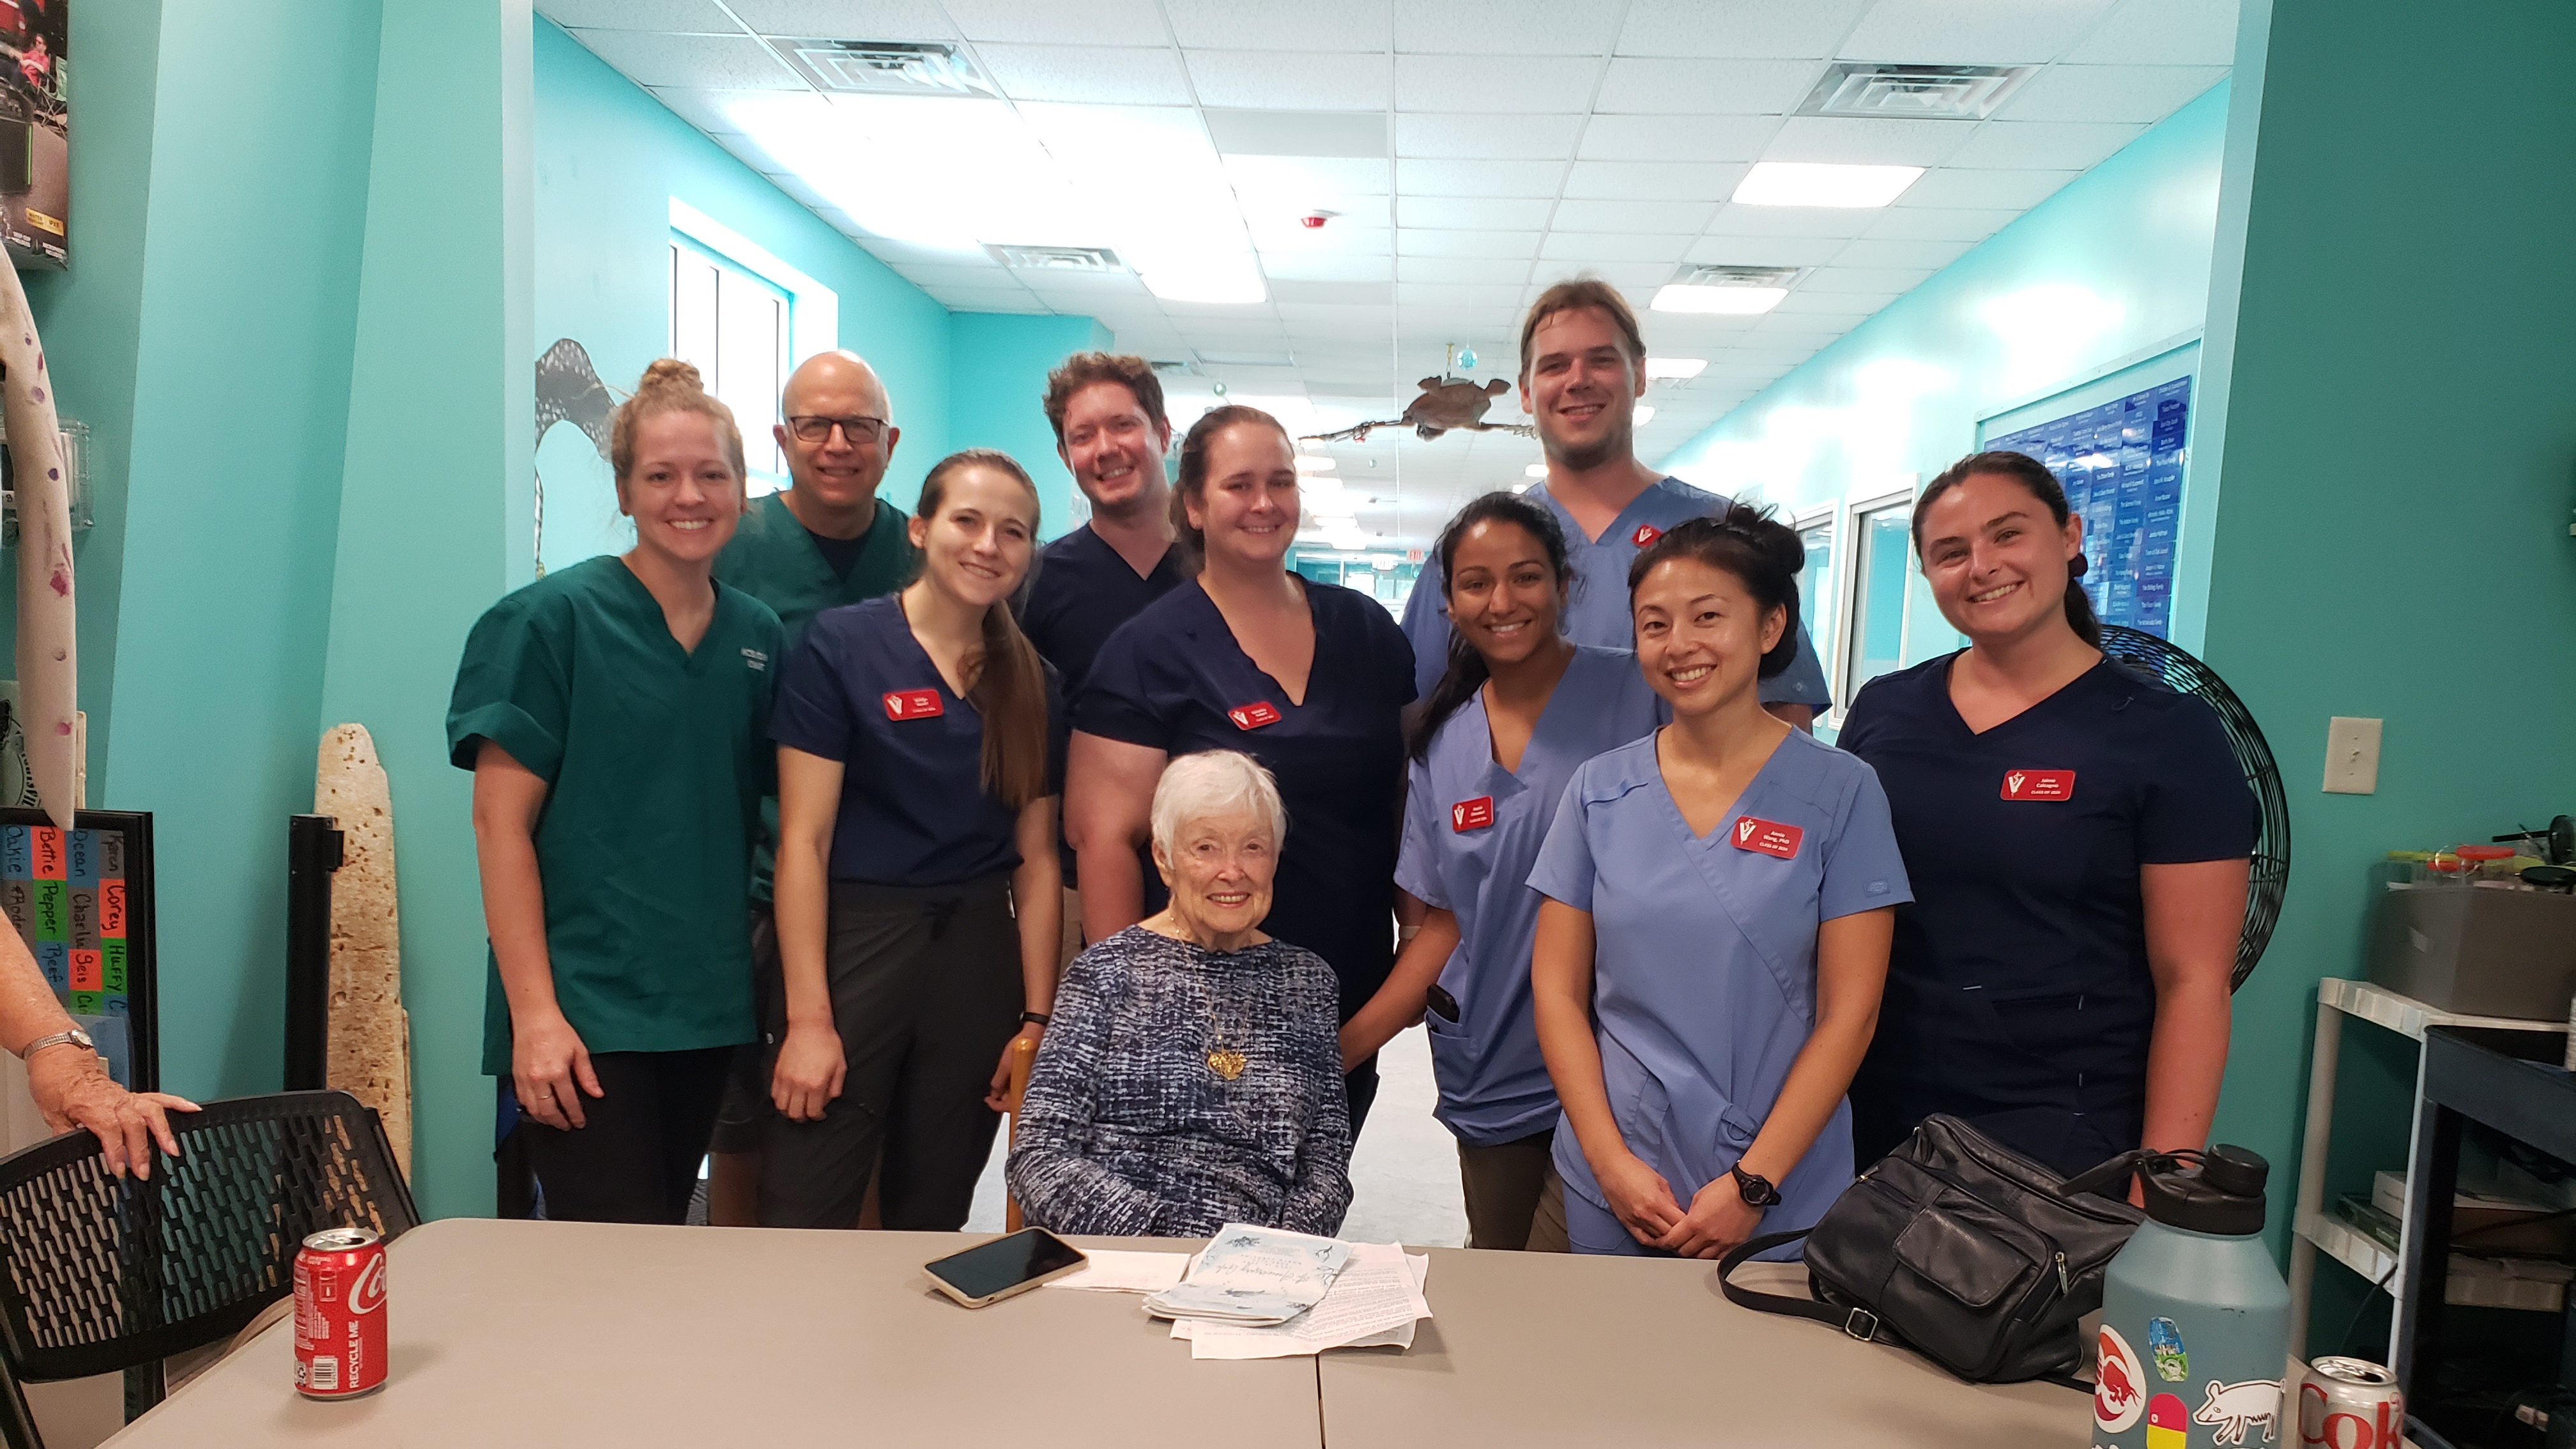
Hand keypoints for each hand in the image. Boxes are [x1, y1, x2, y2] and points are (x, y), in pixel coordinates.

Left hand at [27, 1048, 198, 1179]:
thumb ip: (67, 1137)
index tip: (119, 1169)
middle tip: (143, 1171)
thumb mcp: (52, 1115)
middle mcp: (115, 1100)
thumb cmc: (55, 1084)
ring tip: (172, 1150)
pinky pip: (159, 1097)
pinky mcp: (134, 1095)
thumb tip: (70, 1160)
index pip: (110, 1130)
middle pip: (135, 1125)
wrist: (61, 1060)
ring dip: (164, 1132)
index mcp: (93, 1106)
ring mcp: (127, 1096)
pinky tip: (193, 1110)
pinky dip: (178, 1103)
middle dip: (141, 1150)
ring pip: (152, 1112)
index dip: (116, 1151)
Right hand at [512, 1011, 601, 1129]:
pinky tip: (537, 1110)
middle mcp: (538, 1079)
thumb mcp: (579, 1051)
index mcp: (557, 1073)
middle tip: (566, 1126)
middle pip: (548, 1111)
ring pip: (533, 1109)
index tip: (579, 1122)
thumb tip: (597, 1093)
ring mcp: (524, 1079)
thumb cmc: (556, 1031)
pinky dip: (530, 1109)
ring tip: (553, 1121)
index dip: (575, 1115)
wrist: (534, 1018)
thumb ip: (587, 1076)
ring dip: (544, 1119)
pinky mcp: (515, 1076)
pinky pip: (521, 1100)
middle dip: (559, 1122)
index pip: (568, 1102)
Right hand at [770, 1020, 845, 1122]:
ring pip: (781, 1106)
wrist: (810, 1026)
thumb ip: (836, 1086)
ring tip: (796, 1107)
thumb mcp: (840, 1066)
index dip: (818, 1116)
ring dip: (789, 1110)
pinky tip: (787, 1096)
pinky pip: (774, 1093)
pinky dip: (780, 1099)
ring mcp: (786, 1079)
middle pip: (795, 1113)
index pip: (813, 1111)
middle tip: (807, 1114)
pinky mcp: (778, 1072)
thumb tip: (830, 1099)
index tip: (820, 1114)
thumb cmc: (826, 1043)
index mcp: (816, 1084)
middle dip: (802, 1117)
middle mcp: (799, 1084)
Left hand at [985, 1024, 1042, 1112]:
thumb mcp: (1005, 1065)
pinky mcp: (1035, 1074)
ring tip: (1000, 1083)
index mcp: (1025, 1088)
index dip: (995, 1105)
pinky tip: (1010, 1075)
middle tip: (993, 1093)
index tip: (988, 1100)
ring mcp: (1034, 1081)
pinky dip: (1015, 1083)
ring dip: (1008, 1090)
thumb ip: (998, 1081)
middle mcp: (1032, 1087)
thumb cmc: (1025, 1046)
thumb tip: (994, 1092)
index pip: (1009, 1107)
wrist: (1036, 1033)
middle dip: (1002, 1098)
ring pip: (1019, 1092)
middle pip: (1015, 1101)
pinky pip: (1023, 1084)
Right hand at [1592, 1148, 1684, 1246]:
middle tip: (1686, 1230)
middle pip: (1670, 1234)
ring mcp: (1635, 1220)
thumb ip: (1671, 1199)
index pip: (1679, 1222)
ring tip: (1676, 1235)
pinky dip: (1654, 1242)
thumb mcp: (1660, 1181)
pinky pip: (1643, 1239)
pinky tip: (1660, 1239)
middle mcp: (1646, 1214)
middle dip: (1680, 1232)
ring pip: (1659, 1239)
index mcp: (1656, 1202)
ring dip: (1668, 1237)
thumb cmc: (1634, 1169)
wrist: (1611, 1167)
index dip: (1688, 1224)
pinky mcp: (1626, 1223)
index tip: (1693, 1222)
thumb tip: (1679, 1213)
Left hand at [1662, 1170, 1766, 1259]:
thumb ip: (1689, 1215)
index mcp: (1695, 1222)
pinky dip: (1711, 1256)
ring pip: (1701, 1258)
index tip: (1662, 1242)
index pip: (1673, 1240)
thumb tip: (1684, 1225)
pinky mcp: (1734, 1244)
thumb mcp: (1698, 1198)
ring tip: (1693, 1247)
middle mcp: (1707, 1235)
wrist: (1747, 1190)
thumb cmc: (1724, 1189)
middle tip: (1678, 1243)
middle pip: (1685, 1252)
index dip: (1664, 1243)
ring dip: (1694, 1253)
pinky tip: (1709, 1250)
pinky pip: (1719, 1258)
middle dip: (1678, 1248)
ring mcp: (1721, 1242)